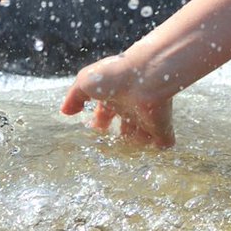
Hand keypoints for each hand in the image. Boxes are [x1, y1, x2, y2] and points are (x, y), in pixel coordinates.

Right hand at [60, 53, 177, 148]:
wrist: (143, 75)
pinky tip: (155, 153)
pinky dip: (161, 147)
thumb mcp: (85, 82)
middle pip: (126, 123)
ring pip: (143, 133)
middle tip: (113, 146)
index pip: (105, 110)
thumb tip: (66, 111)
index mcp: (113, 95)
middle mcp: (130, 106)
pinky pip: (164, 141)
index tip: (96, 128)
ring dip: (138, 142)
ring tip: (131, 154)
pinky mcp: (161, 124)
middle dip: (120, 134)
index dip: (100, 120)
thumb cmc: (113, 76)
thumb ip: (74, 97)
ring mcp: (147, 115)